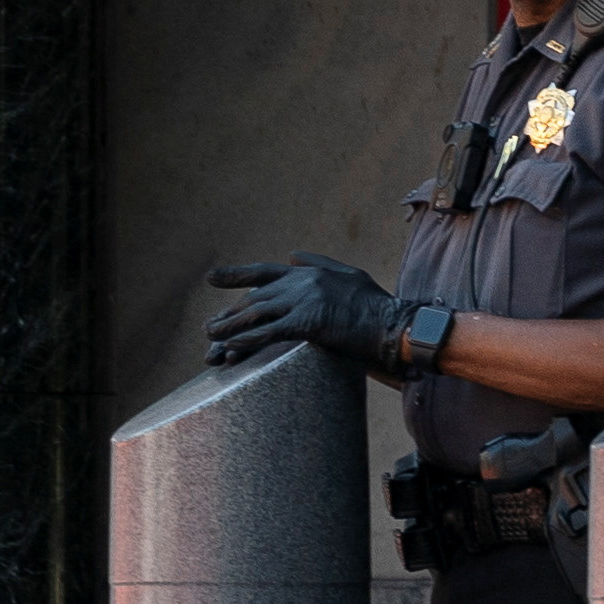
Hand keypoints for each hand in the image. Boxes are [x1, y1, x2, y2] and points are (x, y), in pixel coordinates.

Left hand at [205, 255, 405, 374]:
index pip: (264, 271)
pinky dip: (249, 340)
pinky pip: (271, 332)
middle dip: (231, 312)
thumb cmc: (375, 304)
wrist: (394, 324)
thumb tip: (294, 255)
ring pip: (257, 313)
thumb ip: (319, 263)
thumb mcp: (348, 274)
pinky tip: (233, 349)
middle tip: (210, 326)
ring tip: (212, 338)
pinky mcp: (310, 322)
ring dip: (231, 327)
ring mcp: (305, 301)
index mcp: (309, 273)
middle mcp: (303, 282)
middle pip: (256, 297)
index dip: (236, 275)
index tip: (212, 278)